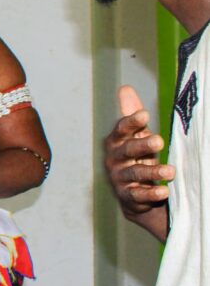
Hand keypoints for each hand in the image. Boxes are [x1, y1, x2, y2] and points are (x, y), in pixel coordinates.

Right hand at [104, 85, 173, 215]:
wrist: (134, 193)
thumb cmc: (137, 158)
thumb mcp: (136, 136)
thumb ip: (132, 116)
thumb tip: (125, 89)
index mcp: (117, 141)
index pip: (121, 129)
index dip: (131, 121)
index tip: (145, 114)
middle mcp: (114, 159)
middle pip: (127, 150)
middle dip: (142, 145)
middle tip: (159, 141)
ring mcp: (119, 179)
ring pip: (133, 174)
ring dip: (151, 171)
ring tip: (170, 171)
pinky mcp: (128, 197)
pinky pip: (137, 195)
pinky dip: (150, 194)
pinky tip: (163, 191)